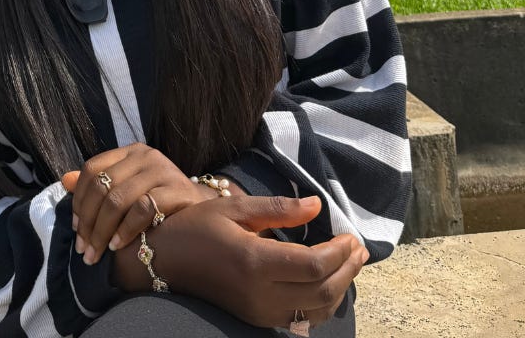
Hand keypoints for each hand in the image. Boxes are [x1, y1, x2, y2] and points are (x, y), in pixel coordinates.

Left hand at [61, 143, 235, 263]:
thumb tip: (64, 180)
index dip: (79, 199)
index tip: (76, 228)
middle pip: (102, 186)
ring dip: (102, 230)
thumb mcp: (128, 188)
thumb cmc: (161, 201)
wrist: (204, 211)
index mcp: (130, 151)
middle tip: (84, 249)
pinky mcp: (177, 190)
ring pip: (117, 199)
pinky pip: (141, 209)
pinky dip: (125, 230)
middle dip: (88, 221)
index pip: (92, 169)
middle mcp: (145, 155)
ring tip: (97, 252)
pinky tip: (118, 245)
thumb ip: (98, 185)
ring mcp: (162, 170)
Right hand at [116, 194, 368, 329]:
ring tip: (350, 262)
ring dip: (341, 287)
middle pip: (322, 291)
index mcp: (254, 261)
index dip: (339, 253)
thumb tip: (317, 206)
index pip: (313, 265)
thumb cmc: (197, 227)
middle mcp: (260, 293)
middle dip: (347, 269)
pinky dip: (323, 301)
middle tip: (358, 248)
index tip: (350, 235)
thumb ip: (278, 209)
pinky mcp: (258, 319)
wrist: (166, 260)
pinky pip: (302, 317)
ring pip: (317, 309)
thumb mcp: (234, 208)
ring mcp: (259, 311)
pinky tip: (327, 281)